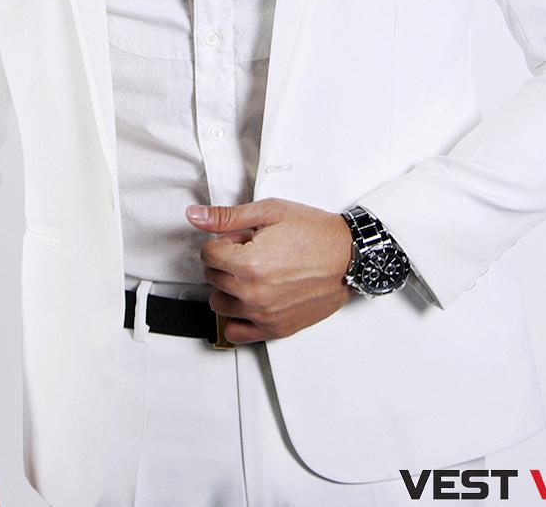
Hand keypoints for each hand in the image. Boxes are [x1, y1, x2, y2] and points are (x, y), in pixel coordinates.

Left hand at [184, 198, 354, 344]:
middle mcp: (254, 293)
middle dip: (226, 261)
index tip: (239, 238)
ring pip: (220, 304)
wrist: (348, 257)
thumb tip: (196, 216)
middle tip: (250, 251)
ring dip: (229, 288)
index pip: (208, 254)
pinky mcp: (276, 329)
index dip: (223, 240)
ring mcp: (264, 314)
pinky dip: (237, 317)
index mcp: (249, 263)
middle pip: (213, 277)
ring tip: (252, 274)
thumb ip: (227, 217)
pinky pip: (235, 333)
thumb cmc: (315, 234)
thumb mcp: (270, 212)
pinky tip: (250, 299)